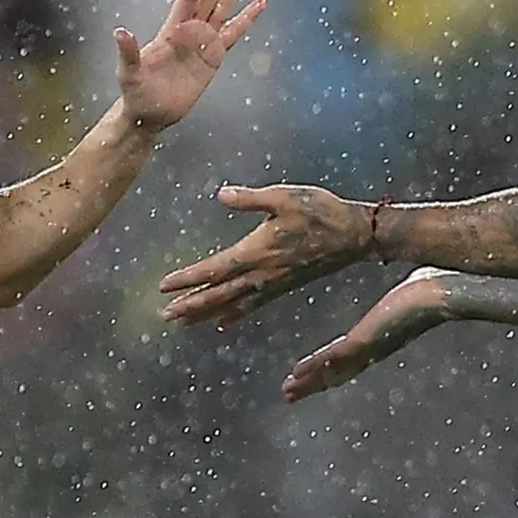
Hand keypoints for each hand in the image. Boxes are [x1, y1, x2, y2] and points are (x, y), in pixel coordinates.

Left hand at [116, 0, 266, 132]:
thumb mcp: (129, 73)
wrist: (150, 114)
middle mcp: (189, 30)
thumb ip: (128, 52)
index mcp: (171, 30)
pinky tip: (259, 3)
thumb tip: (120, 32)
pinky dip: (247, 18)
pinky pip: (234, 33)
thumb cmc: (136, 93)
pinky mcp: (214, 57)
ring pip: (223, 6)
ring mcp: (203, 41)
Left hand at [158, 182, 374, 326]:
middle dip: (190, 305)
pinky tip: (223, 322)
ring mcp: (272, 284)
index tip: (164, 286)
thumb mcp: (283, 197)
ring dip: (206, 314)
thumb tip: (221, 195)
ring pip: (232, 304)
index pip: (214, 270)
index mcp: (256, 252)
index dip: (187, 279)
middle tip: (165, 315)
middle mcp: (261, 274)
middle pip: (218, 295)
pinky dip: (234, 314)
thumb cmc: (320, 212)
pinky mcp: (283, 286)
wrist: (353, 235)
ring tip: (183, 322)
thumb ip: (250, 199)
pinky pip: (252, 306)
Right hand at [282, 269, 450, 399]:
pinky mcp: (369, 340)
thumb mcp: (411, 290)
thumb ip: (402, 293)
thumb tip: (412, 278)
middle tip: (288, 395)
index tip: (305, 374)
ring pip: (334, 369)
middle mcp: (375, 348)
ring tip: (287, 392)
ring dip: (310, 381)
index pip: (348, 357)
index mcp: (382, 338)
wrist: (446, 292)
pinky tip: (298, 372)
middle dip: (313, 383)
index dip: (326, 368)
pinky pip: (337, 356)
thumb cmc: (436, 286)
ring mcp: (372, 346)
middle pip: (338, 372)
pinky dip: (317, 366)